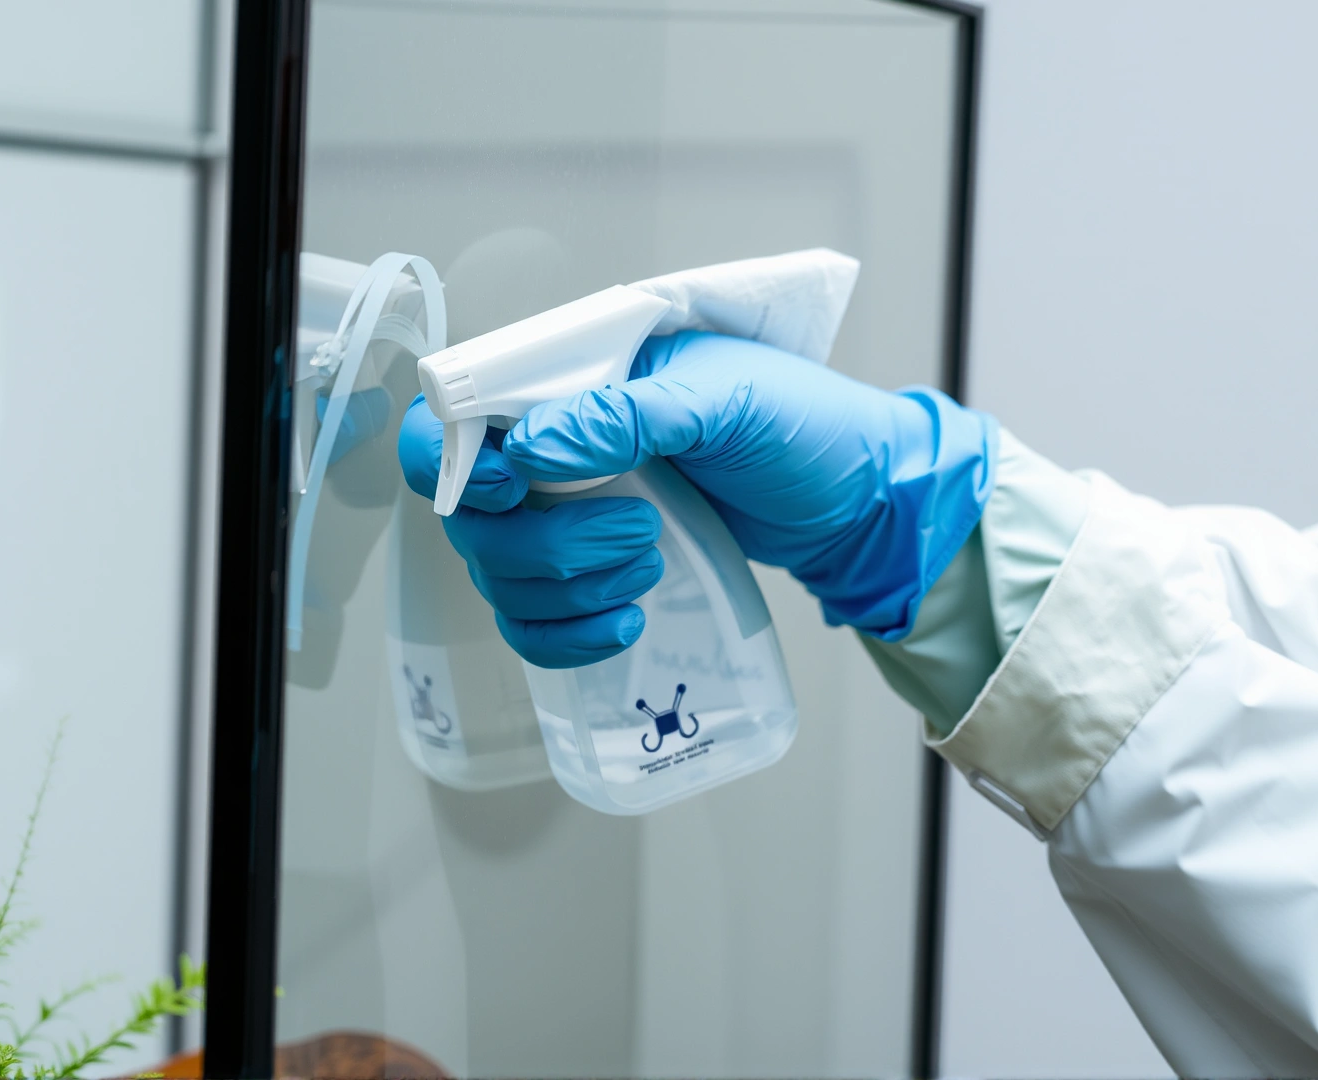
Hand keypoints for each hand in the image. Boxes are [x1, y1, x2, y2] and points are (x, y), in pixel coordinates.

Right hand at [398, 330, 995, 667]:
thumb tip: (532, 449)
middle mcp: (555, 452)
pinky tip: (625, 627)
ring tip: (648, 575)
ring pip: (500, 579)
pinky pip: (533, 626)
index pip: (460, 416)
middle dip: (547, 544)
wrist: (862, 505)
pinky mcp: (592, 579)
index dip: (456, 461)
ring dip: (564, 594)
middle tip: (638, 537)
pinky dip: (565, 639)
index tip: (510, 490)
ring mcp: (569, 519)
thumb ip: (628, 417)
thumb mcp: (725, 401)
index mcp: (576, 385)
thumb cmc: (804, 428)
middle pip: (474, 520)